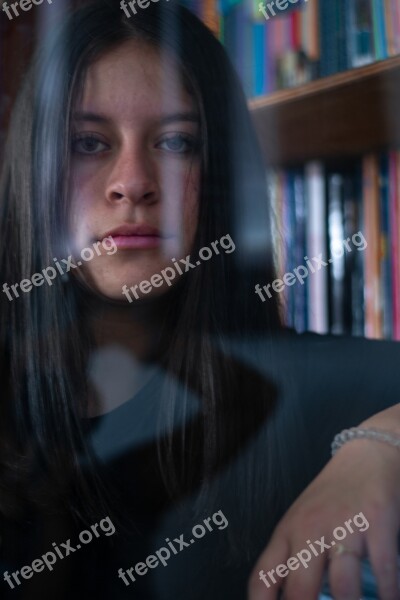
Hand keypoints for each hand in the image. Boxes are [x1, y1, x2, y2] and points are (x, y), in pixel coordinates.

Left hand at [248, 422, 399, 599]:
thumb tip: (292, 596)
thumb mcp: (304, 521)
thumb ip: (295, 557)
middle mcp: (310, 529)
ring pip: (343, 588)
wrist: (367, 454)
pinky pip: (384, 571)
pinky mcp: (376, 521)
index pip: (263, 578)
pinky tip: (388, 598)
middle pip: (300, 591)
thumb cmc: (333, 493)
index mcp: (287, 532)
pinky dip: (388, 594)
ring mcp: (344, 525)